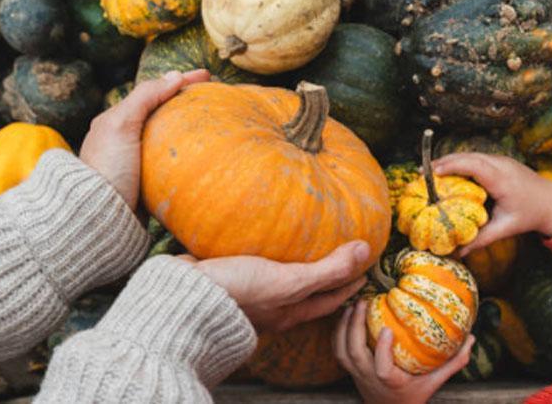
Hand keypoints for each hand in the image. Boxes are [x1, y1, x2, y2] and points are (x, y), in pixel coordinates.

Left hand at [80, 69, 209, 209]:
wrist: (101, 217)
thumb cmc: (108, 168)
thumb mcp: (121, 125)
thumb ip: (145, 97)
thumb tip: (174, 76)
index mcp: (117, 121)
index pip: (154, 92)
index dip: (181, 80)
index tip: (207, 75)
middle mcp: (126, 139)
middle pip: (162, 112)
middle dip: (186, 101)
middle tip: (213, 96)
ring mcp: (138, 162)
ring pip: (169, 137)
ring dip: (189, 127)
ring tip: (213, 122)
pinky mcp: (148, 184)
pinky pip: (172, 162)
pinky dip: (187, 153)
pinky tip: (202, 155)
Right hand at [191, 241, 370, 331]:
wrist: (186, 296)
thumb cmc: (240, 291)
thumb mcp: (289, 282)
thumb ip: (327, 269)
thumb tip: (365, 250)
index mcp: (290, 311)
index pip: (329, 300)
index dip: (349, 286)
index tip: (365, 272)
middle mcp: (273, 307)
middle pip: (307, 293)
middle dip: (326, 278)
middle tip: (342, 258)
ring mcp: (251, 295)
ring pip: (282, 280)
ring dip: (297, 266)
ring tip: (305, 245)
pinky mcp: (231, 278)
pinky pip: (258, 266)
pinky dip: (269, 256)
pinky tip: (265, 239)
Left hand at [334, 300, 474, 403]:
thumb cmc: (413, 395)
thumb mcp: (434, 382)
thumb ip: (453, 362)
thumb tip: (471, 338)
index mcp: (390, 382)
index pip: (382, 368)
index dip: (381, 349)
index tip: (387, 329)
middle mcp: (368, 378)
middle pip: (354, 353)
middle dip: (355, 326)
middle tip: (363, 301)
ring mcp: (356, 374)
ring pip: (341, 350)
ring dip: (344, 325)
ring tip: (353, 304)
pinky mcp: (349, 370)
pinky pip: (337, 350)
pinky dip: (338, 331)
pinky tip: (345, 313)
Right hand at [432, 153, 551, 255]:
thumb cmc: (530, 215)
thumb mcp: (505, 229)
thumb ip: (481, 239)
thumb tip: (457, 253)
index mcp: (502, 179)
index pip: (474, 165)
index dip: (451, 166)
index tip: (431, 173)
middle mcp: (501, 164)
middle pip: (468, 156)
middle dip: (443, 162)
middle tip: (422, 174)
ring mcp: (501, 160)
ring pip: (470, 155)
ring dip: (450, 161)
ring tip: (429, 173)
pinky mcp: (499, 161)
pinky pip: (475, 158)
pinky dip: (459, 163)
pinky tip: (447, 173)